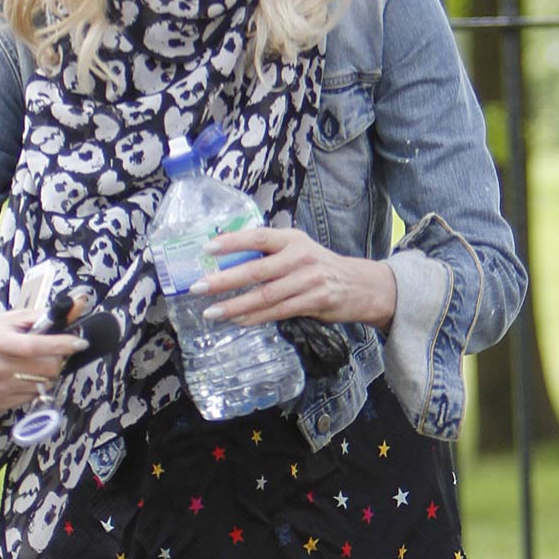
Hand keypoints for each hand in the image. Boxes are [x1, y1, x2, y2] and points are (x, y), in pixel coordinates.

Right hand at [0, 312, 84, 415]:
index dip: (61, 345)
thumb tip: (78, 303)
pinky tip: (17, 379)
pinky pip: (28, 399)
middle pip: (45, 370)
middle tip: (50, 355)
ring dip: (43, 376)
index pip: (34, 346)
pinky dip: (29, 389)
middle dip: (55, 361)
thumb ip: (44, 315)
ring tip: (29, 366)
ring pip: (40, 387)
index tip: (80, 343)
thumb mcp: (10, 319)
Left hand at [204, 228, 396, 332]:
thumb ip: (269, 254)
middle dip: (224, 280)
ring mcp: (308, 280)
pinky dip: (255, 317)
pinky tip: (238, 321)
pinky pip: (278, 312)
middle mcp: (300, 256)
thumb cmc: (320, 267)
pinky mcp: (314, 301)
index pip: (257, 237)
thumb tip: (228, 261)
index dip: (231, 242)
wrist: (360, 285)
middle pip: (256, 269)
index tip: (207, 248)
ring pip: (265, 295)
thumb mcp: (298, 250)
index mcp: (292, 239)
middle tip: (199, 287)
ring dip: (235, 305)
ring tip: (212, 312)